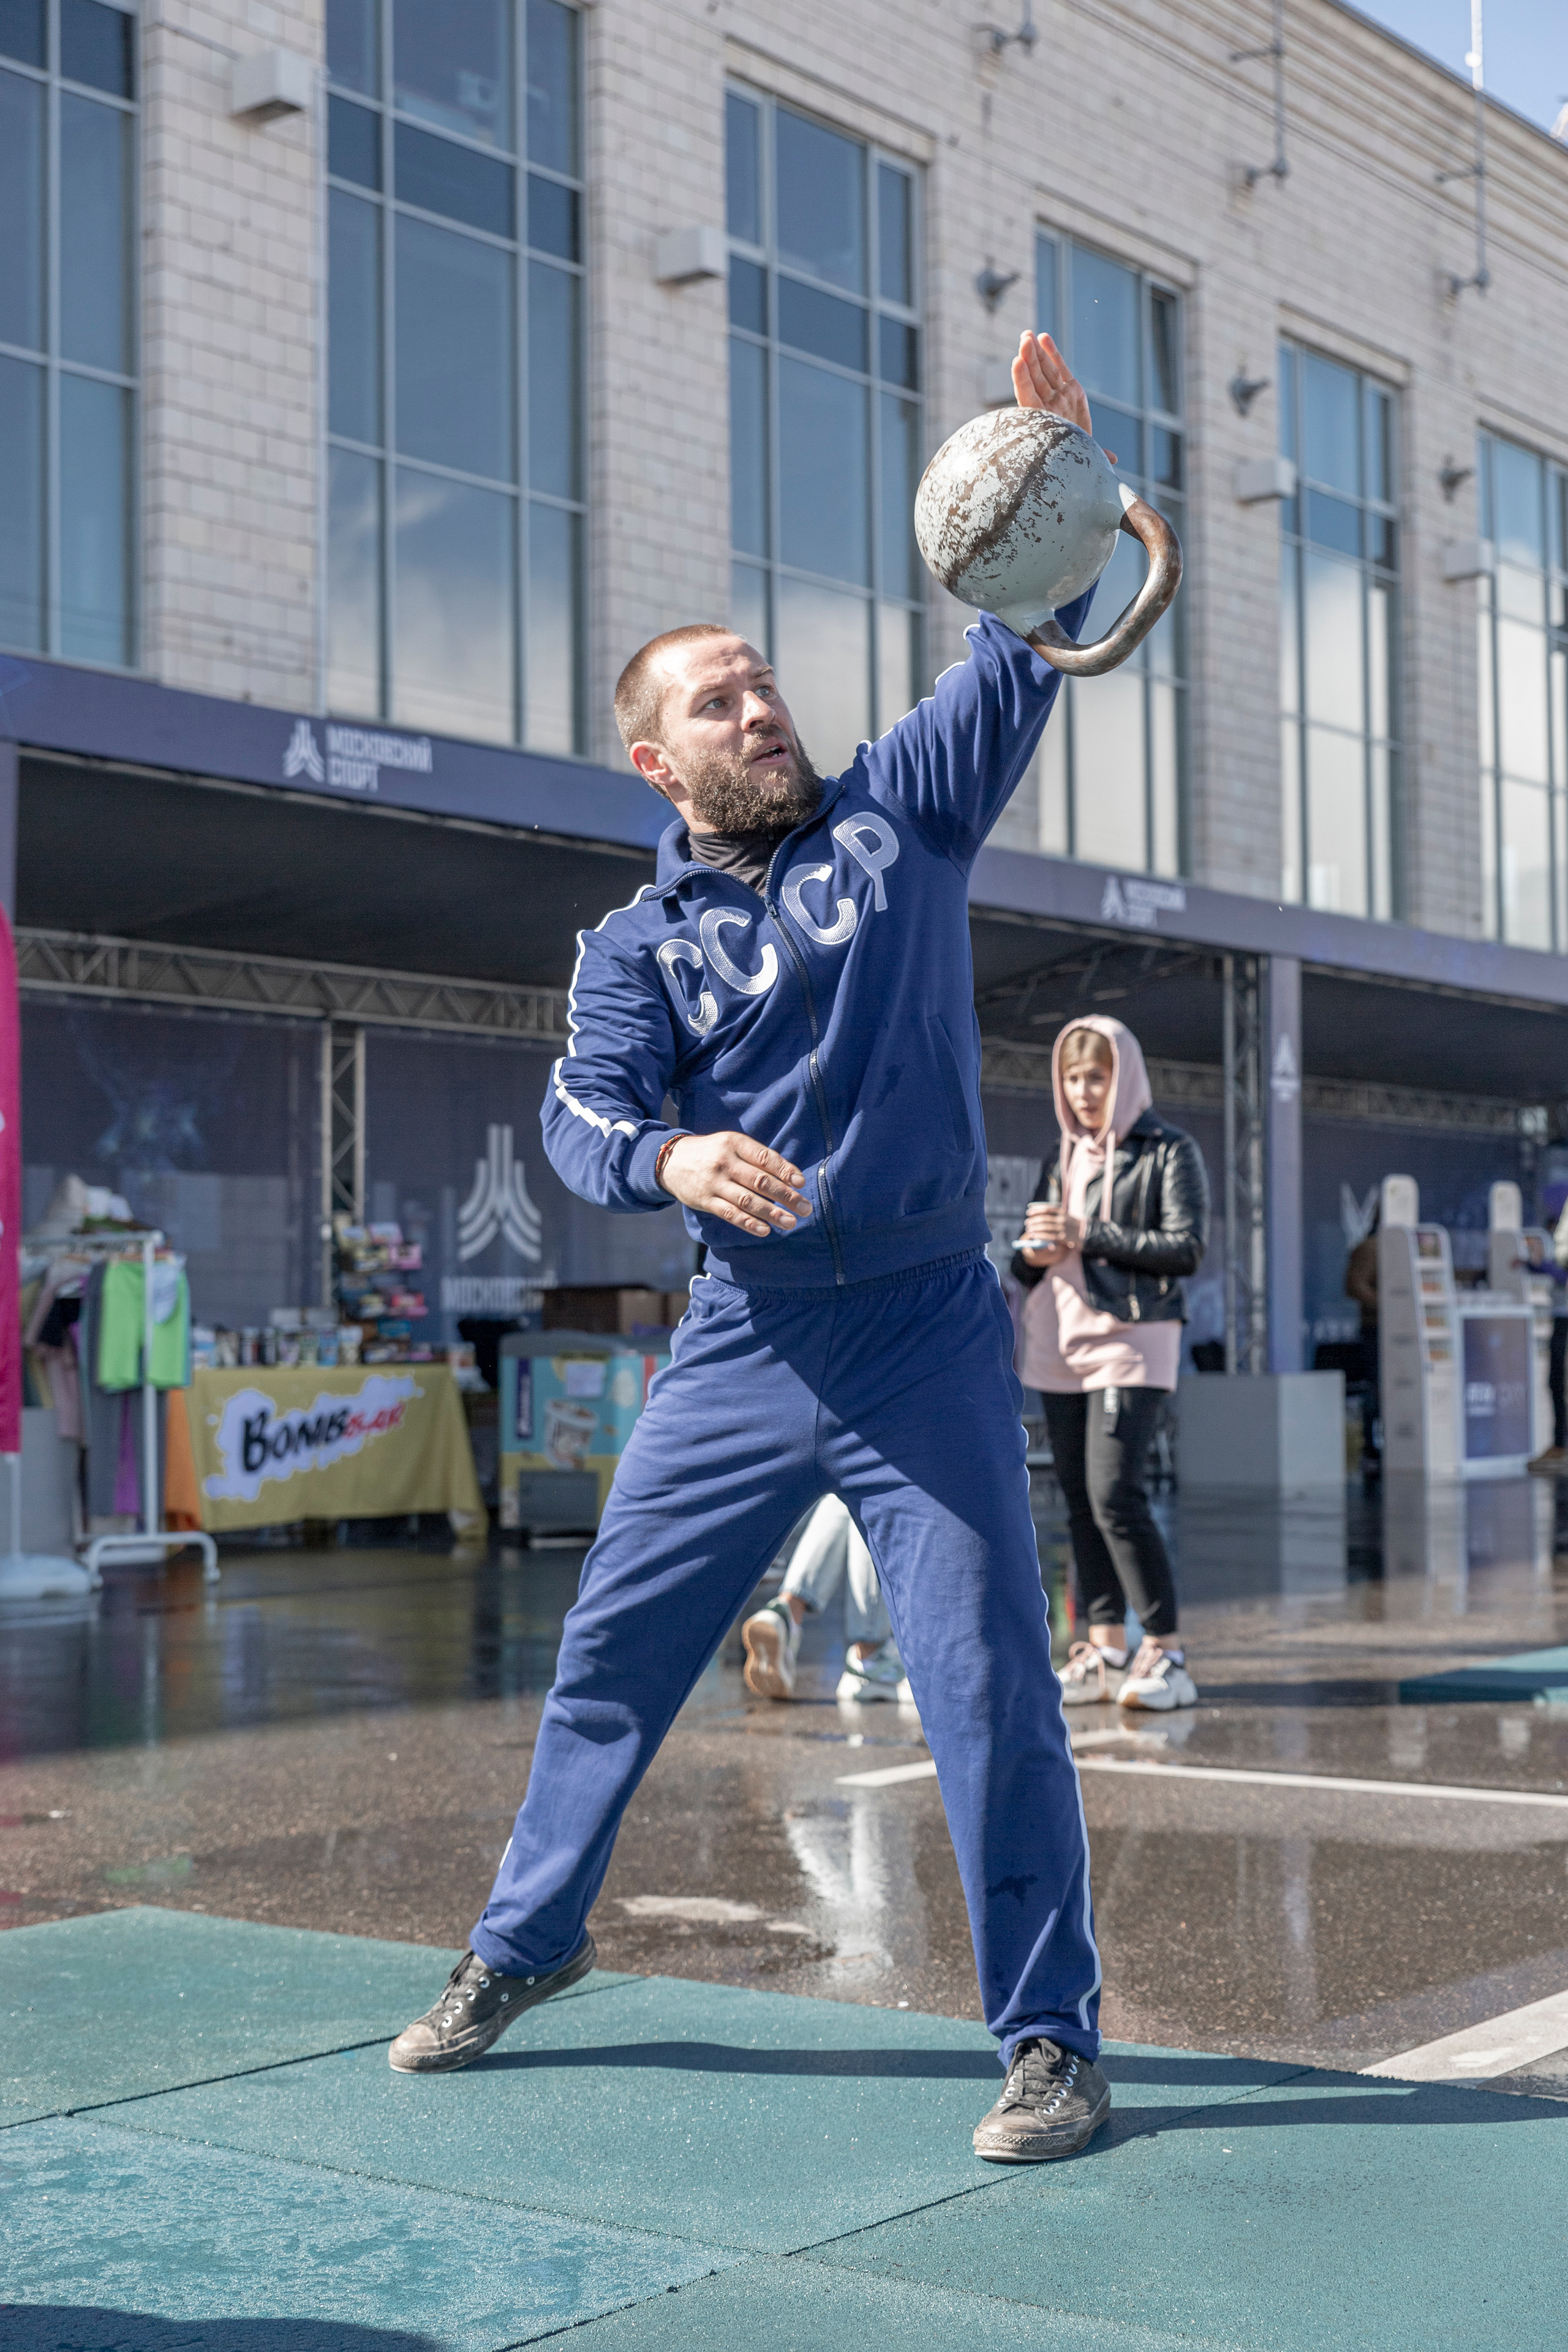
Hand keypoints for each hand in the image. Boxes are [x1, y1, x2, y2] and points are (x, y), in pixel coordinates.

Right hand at [658, 1132, 812, 1237]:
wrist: (671, 1160)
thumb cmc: (712, 1153)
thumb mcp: (732, 1144)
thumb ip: (757, 1157)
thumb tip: (790, 1177)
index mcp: (734, 1143)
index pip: (765, 1158)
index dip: (785, 1171)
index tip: (801, 1184)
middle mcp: (725, 1162)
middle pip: (760, 1181)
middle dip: (786, 1196)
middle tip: (806, 1208)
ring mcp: (714, 1183)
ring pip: (747, 1200)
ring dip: (772, 1213)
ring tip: (790, 1222)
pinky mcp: (705, 1201)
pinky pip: (730, 1214)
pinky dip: (748, 1223)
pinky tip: (765, 1230)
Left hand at [1012, 332, 1113, 462]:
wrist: (1079, 454)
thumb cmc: (1077, 457)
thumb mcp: (1083, 455)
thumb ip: (1095, 454)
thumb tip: (1114, 459)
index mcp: (1043, 420)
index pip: (1028, 397)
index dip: (1022, 380)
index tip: (1017, 362)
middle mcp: (1049, 405)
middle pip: (1035, 379)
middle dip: (1028, 359)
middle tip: (1023, 340)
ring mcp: (1058, 395)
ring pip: (1044, 371)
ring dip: (1035, 353)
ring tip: (1027, 335)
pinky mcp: (1070, 388)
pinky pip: (1058, 368)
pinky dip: (1051, 353)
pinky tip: (1042, 338)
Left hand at [1023, 1200, 1081, 1251]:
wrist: (1084, 1232)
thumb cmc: (1071, 1223)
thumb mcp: (1065, 1215)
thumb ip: (1053, 1214)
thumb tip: (1037, 1216)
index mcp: (1062, 1211)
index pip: (1046, 1209)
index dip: (1036, 1210)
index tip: (1028, 1212)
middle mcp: (1061, 1219)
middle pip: (1044, 1218)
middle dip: (1033, 1220)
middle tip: (1026, 1223)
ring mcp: (1062, 1228)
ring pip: (1045, 1227)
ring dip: (1035, 1228)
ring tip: (1028, 1229)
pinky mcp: (1062, 1237)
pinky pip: (1048, 1236)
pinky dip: (1040, 1235)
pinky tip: (1034, 1235)